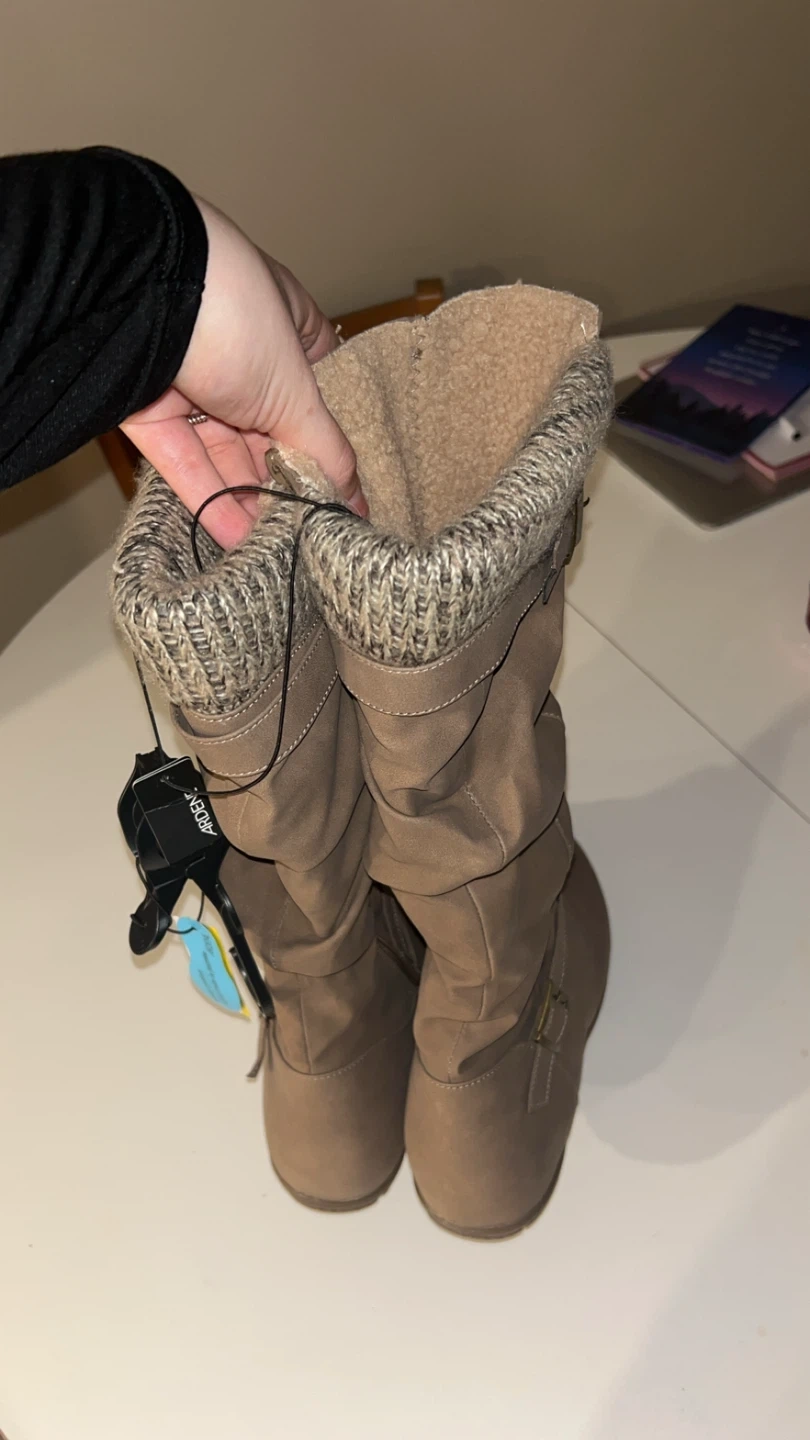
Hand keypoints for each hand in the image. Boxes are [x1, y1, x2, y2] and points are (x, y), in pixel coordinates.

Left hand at [121, 197, 363, 548]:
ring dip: (250, 502)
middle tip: (310, 532)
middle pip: (271, 434)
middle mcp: (238, 355)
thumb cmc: (235, 316)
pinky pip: (184, 462)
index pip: (316, 394)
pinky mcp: (148, 411)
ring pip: (226, 455)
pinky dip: (209, 499)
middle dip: (287, 483)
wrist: (136, 291)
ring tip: (276, 547)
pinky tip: (237, 538)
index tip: (345, 492)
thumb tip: (355, 500)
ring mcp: (190, 383)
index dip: (330, 444)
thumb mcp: (298, 390)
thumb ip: (326, 451)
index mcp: (284, 329)